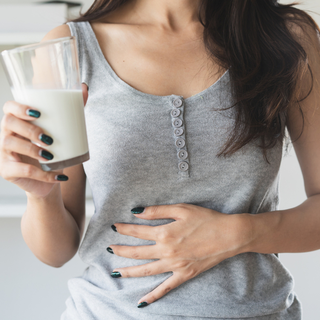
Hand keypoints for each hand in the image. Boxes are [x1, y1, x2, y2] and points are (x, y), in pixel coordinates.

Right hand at [0, 83, 87, 197]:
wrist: (49, 180)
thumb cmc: (54, 152)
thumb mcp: (62, 132)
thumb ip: (72, 110)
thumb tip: (85, 87)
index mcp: (18, 122)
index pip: (9, 107)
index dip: (19, 108)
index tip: (38, 113)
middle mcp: (6, 135)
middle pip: (8, 123)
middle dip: (29, 129)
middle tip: (49, 139)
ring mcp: (3, 153)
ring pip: (10, 144)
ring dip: (32, 149)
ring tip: (50, 155)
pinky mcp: (6, 171)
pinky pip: (22, 170)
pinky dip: (43, 175)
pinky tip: (60, 176)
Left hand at [108, 203, 252, 307]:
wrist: (228, 235)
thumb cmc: (206, 219)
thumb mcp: (181, 209)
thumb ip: (157, 211)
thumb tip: (137, 212)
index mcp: (165, 233)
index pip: (138, 231)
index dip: (124, 229)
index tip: (114, 227)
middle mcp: (166, 251)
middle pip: (138, 252)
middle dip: (121, 250)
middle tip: (108, 249)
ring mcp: (175, 265)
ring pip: (146, 271)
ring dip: (129, 271)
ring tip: (115, 273)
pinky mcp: (184, 275)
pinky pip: (166, 288)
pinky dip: (153, 296)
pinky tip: (141, 302)